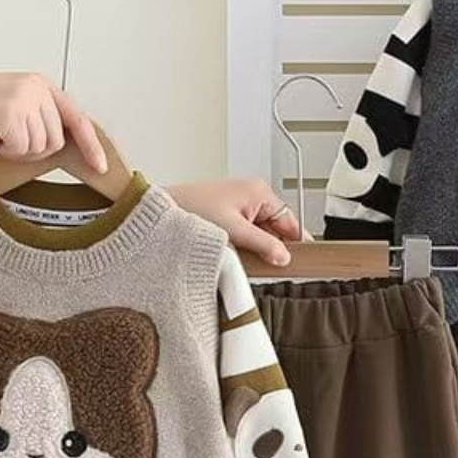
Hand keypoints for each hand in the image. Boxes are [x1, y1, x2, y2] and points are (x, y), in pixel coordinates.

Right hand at [0, 73, 105, 170]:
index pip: (77, 118)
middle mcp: (37, 88)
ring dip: (18, 150)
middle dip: (34, 149)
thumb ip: (41, 116)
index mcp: (42, 84)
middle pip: (56, 141)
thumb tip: (65, 144)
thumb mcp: (15, 103)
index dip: (90, 145)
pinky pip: (21, 150)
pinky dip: (6, 151)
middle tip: (8, 136)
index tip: (101, 166)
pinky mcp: (11, 114)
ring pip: (40, 148)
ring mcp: (25, 100)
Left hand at [170, 179, 301, 265]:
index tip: (298, 262)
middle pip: (276, 228)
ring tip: (243, 256)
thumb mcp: (234, 232)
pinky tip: (234, 253)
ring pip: (260, 233)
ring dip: (255, 247)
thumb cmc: (191, 210)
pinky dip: (243, 245)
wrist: (159, 213)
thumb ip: (264, 246)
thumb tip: (284, 257)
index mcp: (259, 192)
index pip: (290, 221)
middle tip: (266, 265)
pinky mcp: (227, 215)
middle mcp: (252, 195)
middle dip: (271, 247)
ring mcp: (239, 205)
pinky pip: (246, 233)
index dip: (295, 244)